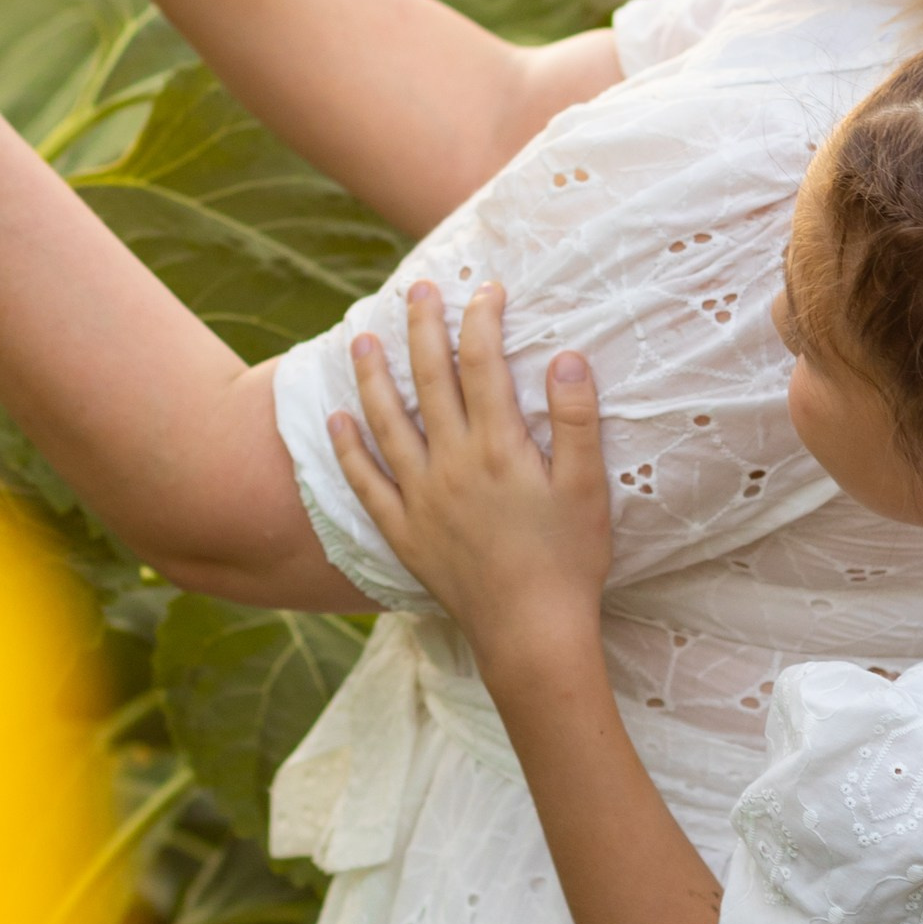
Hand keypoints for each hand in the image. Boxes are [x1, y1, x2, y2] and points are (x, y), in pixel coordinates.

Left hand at [327, 281, 612, 685]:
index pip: (483, 364)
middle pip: (430, 380)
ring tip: (362, 337)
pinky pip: (365, 483)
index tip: (487, 289)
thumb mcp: (586, 488)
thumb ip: (577, 420)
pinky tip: (335, 419)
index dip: (483, 320)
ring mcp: (421, 498)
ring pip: (387, 422)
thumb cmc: (569, 561)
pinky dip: (348, 449)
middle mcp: (451, 464)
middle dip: (423, 327)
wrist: (531, 634)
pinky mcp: (404, 531)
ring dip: (373, 375)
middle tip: (417, 289)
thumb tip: (565, 356)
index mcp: (499, 448)